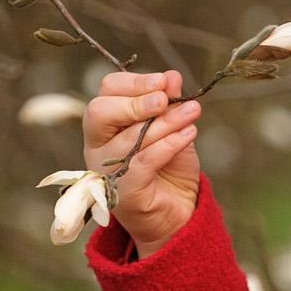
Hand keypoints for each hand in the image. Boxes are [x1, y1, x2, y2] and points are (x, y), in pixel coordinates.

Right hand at [85, 69, 203, 252]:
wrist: (178, 214)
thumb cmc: (170, 168)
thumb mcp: (173, 130)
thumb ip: (169, 106)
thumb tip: (172, 76)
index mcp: (105, 126)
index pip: (105, 93)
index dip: (133, 83)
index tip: (164, 81)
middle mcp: (98, 147)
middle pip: (99, 112)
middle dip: (136, 101)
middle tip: (165, 99)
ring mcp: (106, 171)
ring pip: (129, 138)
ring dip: (165, 122)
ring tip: (193, 112)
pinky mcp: (124, 192)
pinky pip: (144, 162)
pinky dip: (169, 144)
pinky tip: (190, 133)